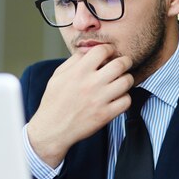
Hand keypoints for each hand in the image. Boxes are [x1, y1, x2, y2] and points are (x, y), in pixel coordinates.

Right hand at [27, 45, 132, 166]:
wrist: (52, 129)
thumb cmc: (54, 102)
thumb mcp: (58, 76)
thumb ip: (74, 61)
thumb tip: (88, 51)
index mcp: (79, 71)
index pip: (102, 50)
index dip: (108, 49)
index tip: (109, 54)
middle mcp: (91, 83)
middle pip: (120, 64)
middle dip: (125, 61)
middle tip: (123, 64)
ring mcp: (100, 99)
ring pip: (127, 81)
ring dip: (126, 79)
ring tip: (121, 81)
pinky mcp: (106, 114)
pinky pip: (127, 101)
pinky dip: (125, 98)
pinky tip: (118, 98)